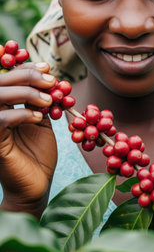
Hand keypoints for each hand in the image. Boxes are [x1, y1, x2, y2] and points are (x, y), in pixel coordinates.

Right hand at [0, 62, 56, 215]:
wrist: (37, 184)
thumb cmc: (39, 152)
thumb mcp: (41, 119)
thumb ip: (39, 99)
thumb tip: (46, 75)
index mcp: (4, 105)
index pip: (7, 76)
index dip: (25, 67)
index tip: (47, 67)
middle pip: (0, 81)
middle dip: (27, 75)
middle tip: (51, 80)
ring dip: (26, 92)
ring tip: (48, 100)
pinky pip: (1, 121)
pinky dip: (21, 114)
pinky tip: (39, 118)